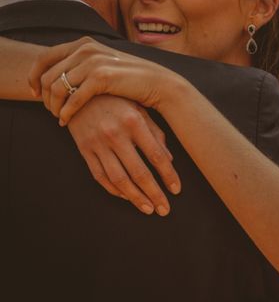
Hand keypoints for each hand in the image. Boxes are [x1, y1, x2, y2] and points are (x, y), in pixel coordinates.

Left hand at [28, 37, 175, 124]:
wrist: (159, 85)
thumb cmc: (131, 80)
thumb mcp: (103, 65)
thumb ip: (81, 65)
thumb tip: (55, 76)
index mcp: (84, 43)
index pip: (44, 57)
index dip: (34, 76)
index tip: (34, 94)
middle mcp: (86, 48)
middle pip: (47, 74)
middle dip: (43, 96)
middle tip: (50, 110)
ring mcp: (94, 61)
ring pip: (57, 87)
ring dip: (54, 106)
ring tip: (59, 117)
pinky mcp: (102, 77)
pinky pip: (72, 98)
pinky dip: (66, 112)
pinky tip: (65, 122)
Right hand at [68, 95, 180, 215]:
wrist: (79, 91)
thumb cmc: (117, 99)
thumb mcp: (140, 109)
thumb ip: (155, 133)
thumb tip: (169, 160)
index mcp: (134, 121)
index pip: (156, 155)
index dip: (168, 175)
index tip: (176, 190)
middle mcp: (115, 134)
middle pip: (138, 172)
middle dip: (153, 193)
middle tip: (164, 209)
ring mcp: (97, 144)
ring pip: (118, 179)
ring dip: (135, 198)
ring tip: (148, 209)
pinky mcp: (84, 150)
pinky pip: (100, 176)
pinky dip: (114, 190)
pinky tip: (127, 197)